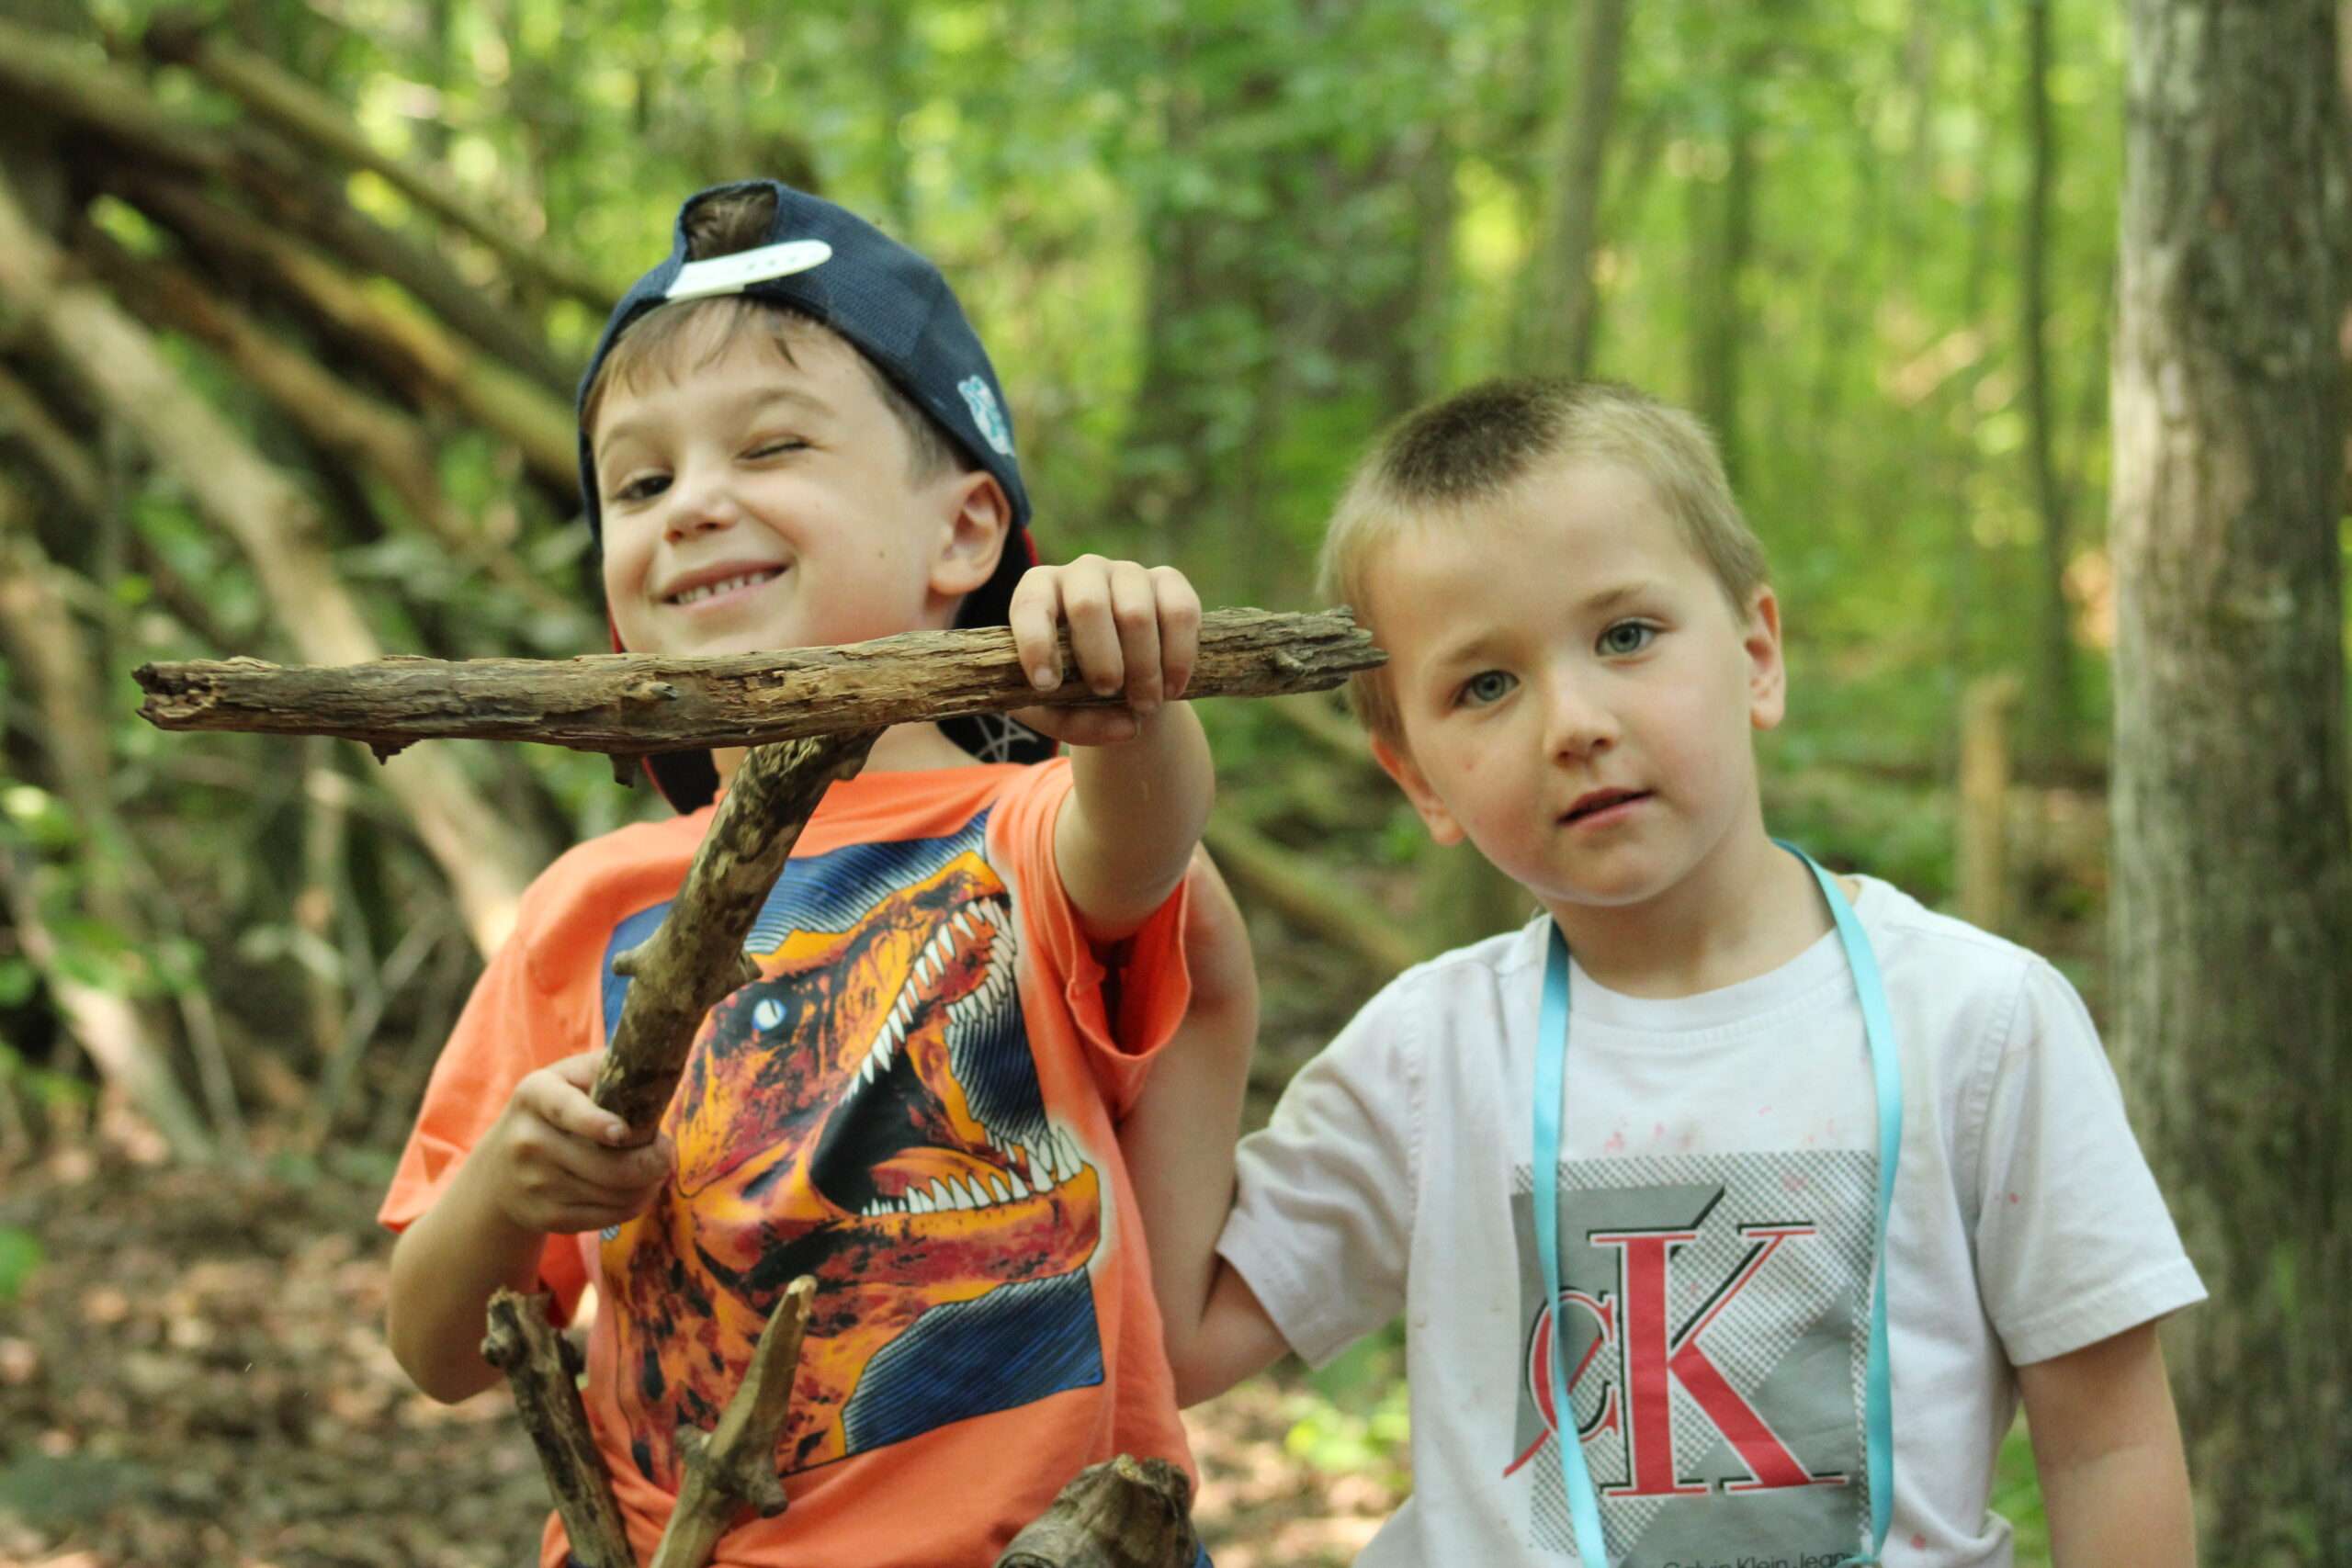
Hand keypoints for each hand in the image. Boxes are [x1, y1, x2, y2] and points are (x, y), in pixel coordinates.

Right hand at [481, 1050, 671, 1234]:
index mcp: (535, 1095)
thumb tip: (652, 1060)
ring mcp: (534, 1184)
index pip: (566, 1110)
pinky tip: (640, 1190)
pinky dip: (635, 1204)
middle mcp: (528, 1140)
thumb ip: (603, 1066)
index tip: (623, 1132)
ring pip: (614, 1194)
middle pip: (606, 1165)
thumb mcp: (565, 1079)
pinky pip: (608, 1216)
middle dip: (652, 1161)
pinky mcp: (545, 1217)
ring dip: (649, 1183)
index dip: (596, 1123)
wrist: (499, 1171)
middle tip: (666, 1152)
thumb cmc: (552, 1113)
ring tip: (656, 1169)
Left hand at [1008, 556, 1200, 746]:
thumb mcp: (1055, 713)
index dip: (1036, 643)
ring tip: (1145, 704)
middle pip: (1088, 606)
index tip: (1046, 686)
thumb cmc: (1073, 688)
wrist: (1117, 674)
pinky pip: (1180, 612)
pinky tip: (1172, 687)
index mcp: (1038, 593)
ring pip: (1136, 614)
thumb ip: (1075, 725)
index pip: (1030, 606)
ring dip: (1143, 669)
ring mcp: (1127, 572)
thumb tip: (1127, 727)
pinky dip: (1179, 658)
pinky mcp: (1168, 581)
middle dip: (1100, 661)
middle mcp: (1081, 573)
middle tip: (1109, 693)